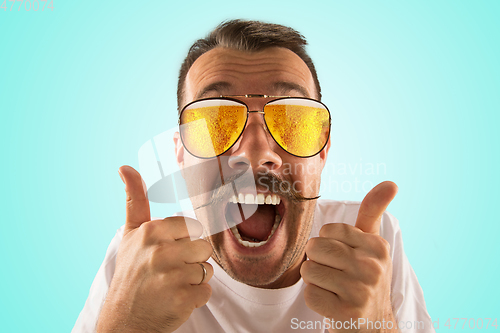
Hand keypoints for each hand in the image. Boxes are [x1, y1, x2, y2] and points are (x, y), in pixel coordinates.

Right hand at [96, 166, 213, 332]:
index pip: (192, 227)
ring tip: (171, 285)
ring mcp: (171, 276)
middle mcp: (161, 251)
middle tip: (168, 271)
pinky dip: (195, 297)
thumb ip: (135, 199)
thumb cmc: (131, 273)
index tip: (165, 252)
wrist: (123, 320)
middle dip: (191, 260)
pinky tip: (175, 299)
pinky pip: (206, 290)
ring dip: (194, 279)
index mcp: (152, 231)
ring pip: (207, 269)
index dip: (182, 241)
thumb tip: (125, 167)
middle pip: (203, 247)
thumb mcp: (130, 234)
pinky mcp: (182, 299)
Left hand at [301, 181, 398, 331]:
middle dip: (317, 260)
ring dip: (314, 279)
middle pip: (315, 248)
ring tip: (332, 287)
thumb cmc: (366, 277)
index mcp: (377, 247)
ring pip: (309, 269)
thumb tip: (391, 183)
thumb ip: (373, 211)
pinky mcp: (346, 314)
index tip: (341, 257)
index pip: (328, 230)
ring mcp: (360, 292)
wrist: (373, 324)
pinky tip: (331, 301)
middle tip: (334, 273)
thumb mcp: (372, 244)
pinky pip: (309, 293)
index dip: (326, 243)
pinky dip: (315, 298)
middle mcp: (373, 268)